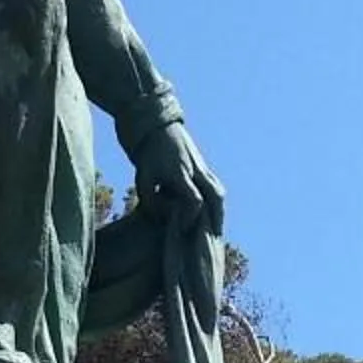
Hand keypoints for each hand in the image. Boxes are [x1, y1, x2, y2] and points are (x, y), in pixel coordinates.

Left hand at [135, 120, 224, 238]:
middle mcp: (196, 170)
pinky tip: (213, 212)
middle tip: (215, 236)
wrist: (157, 126)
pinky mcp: (203, 165)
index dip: (191, 216)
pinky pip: (216, 185)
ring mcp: (202, 166)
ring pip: (219, 191)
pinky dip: (217, 199)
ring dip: (220, 210)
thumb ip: (149, 199)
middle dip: (217, 218)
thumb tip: (159, 220)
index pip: (195, 199)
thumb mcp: (143, 176)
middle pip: (216, 196)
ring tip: (217, 228)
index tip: (184, 228)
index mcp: (180, 173)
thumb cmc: (147, 154)